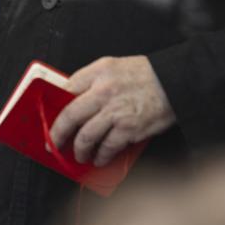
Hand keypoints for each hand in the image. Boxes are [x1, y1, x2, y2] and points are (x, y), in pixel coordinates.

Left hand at [50, 56, 174, 167]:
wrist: (175, 81)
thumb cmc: (146, 74)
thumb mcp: (115, 66)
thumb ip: (94, 80)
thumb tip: (74, 100)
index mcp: (99, 71)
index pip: (66, 88)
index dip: (54, 106)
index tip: (49, 119)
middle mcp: (103, 90)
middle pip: (70, 115)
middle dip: (57, 134)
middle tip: (53, 143)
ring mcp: (115, 111)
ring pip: (85, 136)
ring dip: (79, 149)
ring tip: (79, 154)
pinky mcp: (129, 128)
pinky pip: (107, 147)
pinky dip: (101, 156)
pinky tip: (99, 158)